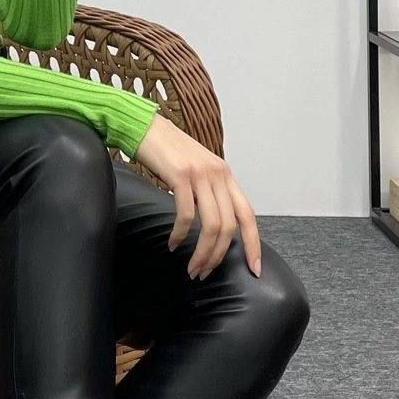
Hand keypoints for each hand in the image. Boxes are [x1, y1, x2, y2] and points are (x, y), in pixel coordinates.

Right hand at [132, 114, 262, 279]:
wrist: (143, 126)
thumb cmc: (166, 150)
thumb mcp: (196, 169)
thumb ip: (208, 190)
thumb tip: (212, 222)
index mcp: (225, 175)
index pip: (247, 214)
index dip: (254, 244)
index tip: (254, 268)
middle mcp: (218, 174)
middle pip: (229, 226)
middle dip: (218, 255)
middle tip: (204, 272)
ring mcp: (200, 174)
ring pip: (212, 225)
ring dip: (202, 252)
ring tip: (191, 267)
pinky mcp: (181, 175)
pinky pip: (186, 214)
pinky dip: (181, 234)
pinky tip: (173, 243)